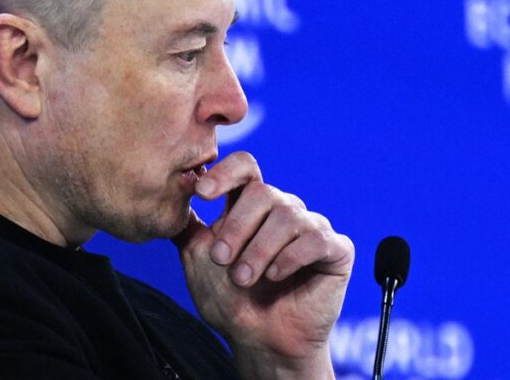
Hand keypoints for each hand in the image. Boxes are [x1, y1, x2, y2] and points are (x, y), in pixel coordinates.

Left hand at [172, 152, 353, 379]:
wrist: (261, 342)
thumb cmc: (230, 301)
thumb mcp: (197, 260)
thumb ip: (187, 226)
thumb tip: (173, 190)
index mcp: (249, 206)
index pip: (244, 167)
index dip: (225, 173)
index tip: (203, 193)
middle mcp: (282, 209)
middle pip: (263, 192)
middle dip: (237, 226)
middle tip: (221, 258)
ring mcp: (311, 227)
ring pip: (288, 216)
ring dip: (259, 249)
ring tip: (244, 278)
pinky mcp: (336, 249)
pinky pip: (316, 238)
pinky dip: (291, 257)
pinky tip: (276, 276)